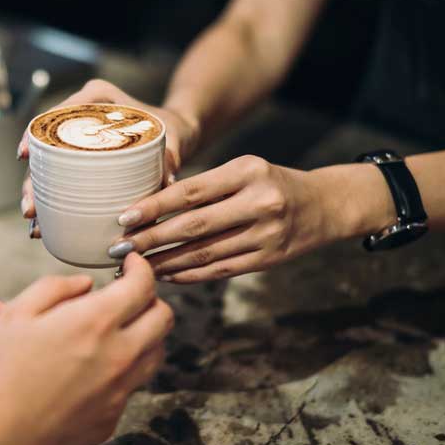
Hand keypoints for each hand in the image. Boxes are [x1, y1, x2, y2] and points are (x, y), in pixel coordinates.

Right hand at [0, 254, 173, 444]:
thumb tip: (84, 284)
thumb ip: (54, 288)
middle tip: (126, 295)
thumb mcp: (14, 315)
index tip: (131, 263)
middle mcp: (119, 356)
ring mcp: (119, 391)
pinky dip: (122, 369)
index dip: (142, 267)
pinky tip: (92, 370)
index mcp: (96, 322)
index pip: (144, 286)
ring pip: (155, 353)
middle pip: (163, 319)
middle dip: (150, 299)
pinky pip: (130, 385)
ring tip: (115, 331)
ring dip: (144, 334)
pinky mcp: (111, 419)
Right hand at [17, 79, 200, 230]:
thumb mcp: (173, 136)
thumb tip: (167, 182)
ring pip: (49, 167)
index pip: (56, 112)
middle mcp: (82, 117)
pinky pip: (62, 179)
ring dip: (38, 194)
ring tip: (33, 221)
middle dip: (33, 179)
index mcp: (97, 98)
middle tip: (30, 207)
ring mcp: (79, 141)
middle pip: (45, 147)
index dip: (34, 134)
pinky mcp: (83, 161)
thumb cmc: (173, 127)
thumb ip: (170, 154)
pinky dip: (54, 201)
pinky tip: (46, 225)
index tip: (24, 155)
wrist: (177, 134)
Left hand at [105, 156, 396, 282]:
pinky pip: (220, 270)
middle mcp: (259, 203)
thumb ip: (205, 186)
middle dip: (152, 239)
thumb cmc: (270, 182)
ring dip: (165, 262)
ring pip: (205, 253)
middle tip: (120, 247)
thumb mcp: (244, 170)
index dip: (154, 206)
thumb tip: (149, 206)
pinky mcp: (269, 260)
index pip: (191, 192)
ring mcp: (266, 234)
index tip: (123, 216)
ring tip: (136, 265)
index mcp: (247, 172)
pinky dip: (190, 274)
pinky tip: (166, 275)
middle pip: (194, 226)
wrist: (324, 205)